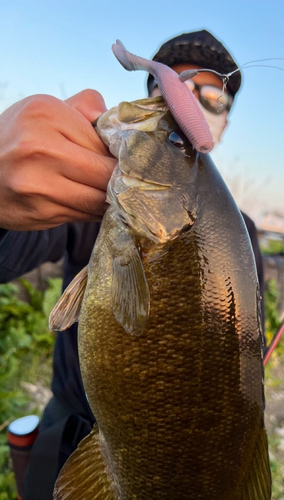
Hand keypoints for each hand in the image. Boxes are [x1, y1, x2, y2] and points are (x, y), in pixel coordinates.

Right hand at [0, 89, 116, 229]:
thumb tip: (123, 127)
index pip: (105, 142)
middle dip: (120, 180)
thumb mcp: (47, 111)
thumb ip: (86, 108)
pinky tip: (92, 203)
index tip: (126, 161)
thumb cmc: (23, 138)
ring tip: (112, 192)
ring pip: (98, 200)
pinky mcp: (40, 213)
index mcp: (46, 115)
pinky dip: (94, 211)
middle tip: (127, 181)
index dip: (121, 154)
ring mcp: (38, 185)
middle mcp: (40, 149)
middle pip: (105, 174)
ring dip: (110, 199)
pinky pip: (84, 215)